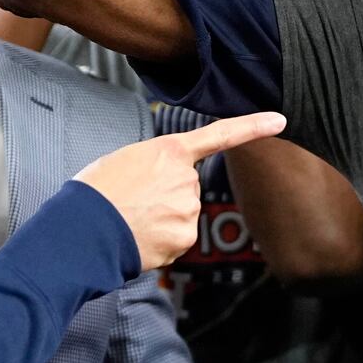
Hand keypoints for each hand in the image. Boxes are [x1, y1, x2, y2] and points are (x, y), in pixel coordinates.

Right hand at [73, 109, 287, 268]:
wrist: (83, 230)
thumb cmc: (95, 193)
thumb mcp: (124, 161)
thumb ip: (156, 166)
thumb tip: (162, 185)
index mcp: (170, 152)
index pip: (221, 135)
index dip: (253, 126)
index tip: (280, 120)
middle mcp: (187, 179)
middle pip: (188, 188)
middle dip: (166, 196)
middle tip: (134, 201)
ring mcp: (188, 210)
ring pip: (182, 215)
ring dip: (161, 220)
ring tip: (132, 219)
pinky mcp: (184, 238)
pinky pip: (177, 239)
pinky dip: (161, 242)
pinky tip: (139, 237)